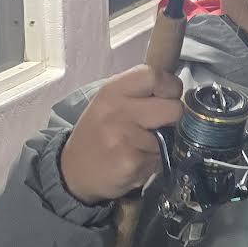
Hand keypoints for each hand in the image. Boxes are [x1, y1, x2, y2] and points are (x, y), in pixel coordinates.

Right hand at [60, 64, 183, 204]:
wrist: (73, 171)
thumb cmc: (98, 134)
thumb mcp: (110, 102)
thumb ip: (139, 92)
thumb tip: (174, 89)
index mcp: (113, 91)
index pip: (155, 75)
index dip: (170, 86)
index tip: (168, 95)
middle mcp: (117, 111)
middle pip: (173, 108)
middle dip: (172, 117)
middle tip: (156, 124)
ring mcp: (124, 137)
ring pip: (171, 137)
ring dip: (162, 144)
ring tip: (138, 146)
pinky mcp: (132, 162)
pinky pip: (162, 158)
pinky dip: (154, 161)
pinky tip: (135, 161)